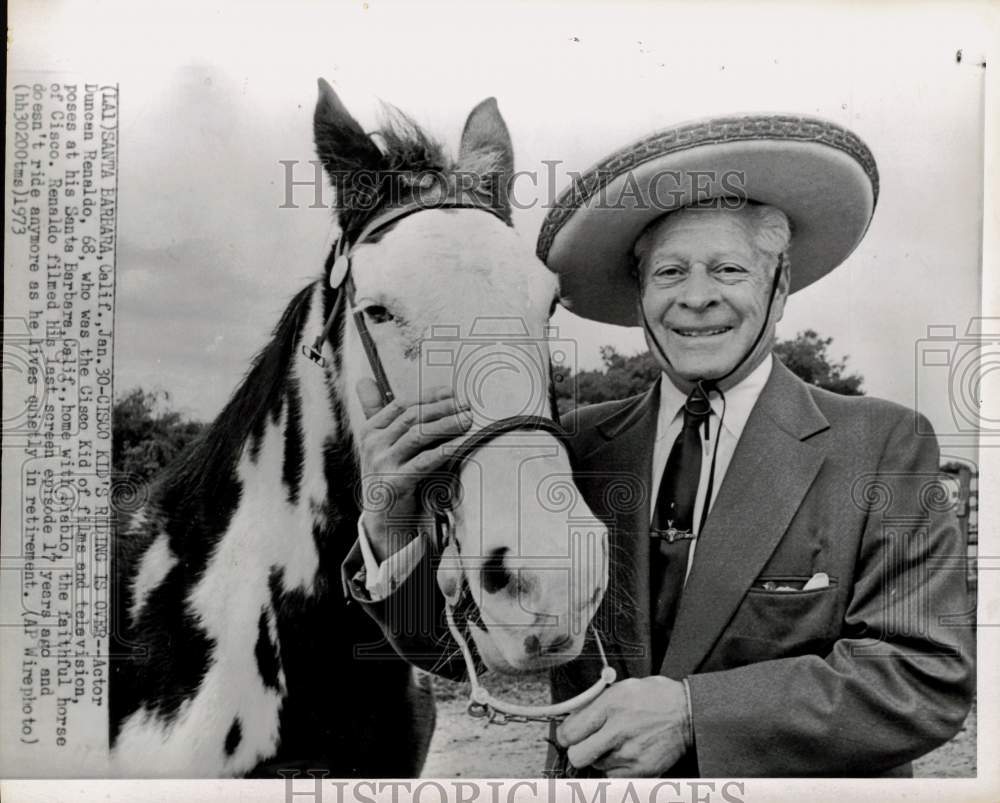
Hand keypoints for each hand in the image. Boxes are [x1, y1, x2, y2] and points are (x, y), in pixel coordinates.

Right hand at [356, 378, 472, 561]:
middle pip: (412, 416)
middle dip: (442, 407)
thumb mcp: (383, 447)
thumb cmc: (391, 479)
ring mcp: (382, 463)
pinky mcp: (395, 483)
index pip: (401, 404)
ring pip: (419, 434)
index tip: (452, 392)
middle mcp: (372, 444)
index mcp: (369, 431)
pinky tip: (462, 443)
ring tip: (468, 420)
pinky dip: (445, 449)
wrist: (383, 522)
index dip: (428, 395)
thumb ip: (383, 417)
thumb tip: (365, 380)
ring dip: (447, 424)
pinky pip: (425, 460)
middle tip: (467, 405)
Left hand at [556, 677, 691, 777]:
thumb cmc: (656, 698)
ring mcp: (630, 753)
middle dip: (578, 749)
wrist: (687, 713)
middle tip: (586, 742)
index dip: (566, 735)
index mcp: (611, 705)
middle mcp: (618, 730)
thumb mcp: (622, 687)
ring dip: (600, 757)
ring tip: (616, 743)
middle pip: (577, 756)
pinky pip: (613, 776)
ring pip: (596, 766)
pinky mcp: (641, 770)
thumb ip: (595, 703)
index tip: (569, 735)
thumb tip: (572, 717)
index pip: (570, 732)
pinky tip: (626, 753)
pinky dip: (616, 767)